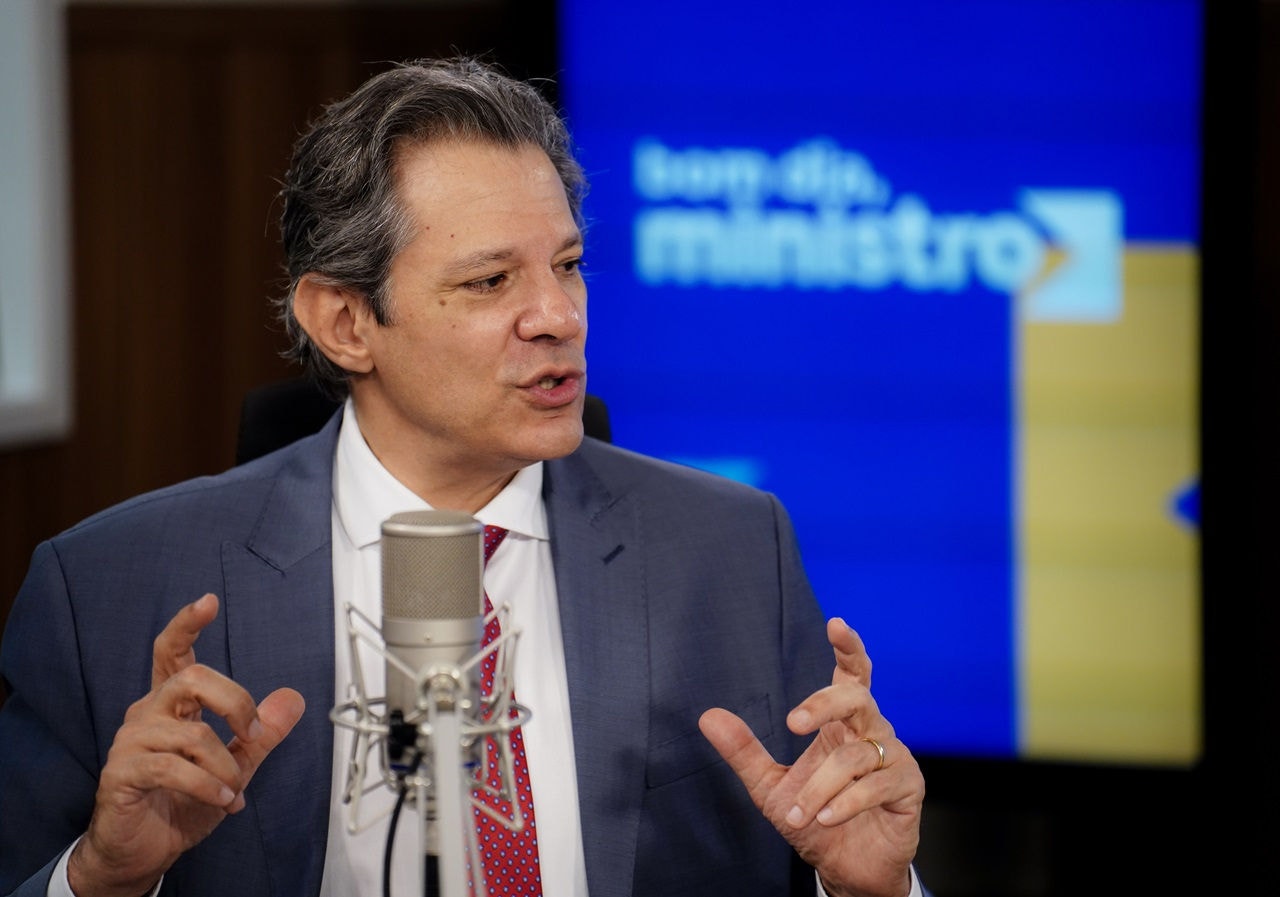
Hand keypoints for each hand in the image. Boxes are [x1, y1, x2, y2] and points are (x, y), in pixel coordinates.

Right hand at [68, 594, 304, 896]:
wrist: (145, 850)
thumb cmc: (183, 802)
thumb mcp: (235, 765)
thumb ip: (261, 732)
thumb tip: (293, 698)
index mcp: (171, 704)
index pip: (172, 652)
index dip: (187, 625)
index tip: (208, 601)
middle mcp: (147, 714)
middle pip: (192, 679)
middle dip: (235, 701)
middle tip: (253, 732)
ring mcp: (131, 743)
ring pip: (191, 734)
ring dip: (225, 765)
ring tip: (234, 789)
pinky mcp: (121, 774)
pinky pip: (172, 769)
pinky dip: (208, 786)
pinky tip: (223, 800)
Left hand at [699, 617, 923, 896]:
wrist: (846, 868)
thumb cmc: (814, 819)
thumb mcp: (769, 786)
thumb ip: (744, 751)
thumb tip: (707, 716)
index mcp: (842, 724)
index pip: (851, 675)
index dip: (848, 648)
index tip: (835, 624)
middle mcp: (871, 733)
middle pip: (857, 698)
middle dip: (824, 704)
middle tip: (792, 723)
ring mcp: (893, 758)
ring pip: (856, 754)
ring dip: (821, 785)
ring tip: (800, 812)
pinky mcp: (907, 788)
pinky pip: (875, 785)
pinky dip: (844, 802)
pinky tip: (825, 818)